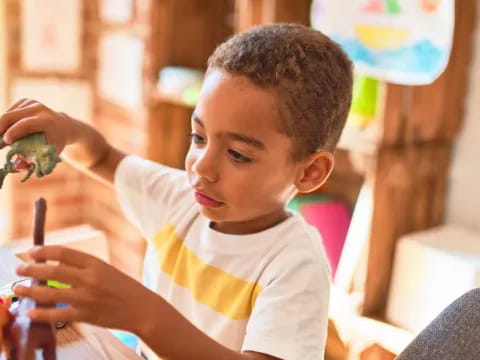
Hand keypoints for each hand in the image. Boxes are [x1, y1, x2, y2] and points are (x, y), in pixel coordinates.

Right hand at [0, 99, 74, 153]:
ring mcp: (32, 103)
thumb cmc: (55, 142)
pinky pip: (9, 112)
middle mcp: (39, 109)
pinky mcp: (25, 101)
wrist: (64, 126)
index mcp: (47, 121)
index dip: (12, 133)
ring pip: (7, 115)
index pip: (25, 124)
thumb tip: (17, 166)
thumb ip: (33, 160)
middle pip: (10, 117)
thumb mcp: (48, 152)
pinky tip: (8, 130)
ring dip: (1, 128)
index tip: (5, 142)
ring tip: (3, 140)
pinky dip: (5, 123)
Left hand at [13, 246, 155, 333]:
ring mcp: (87, 298)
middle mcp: (90, 278)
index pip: (64, 253)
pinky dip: (41, 313)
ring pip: (51, 292)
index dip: (44, 251)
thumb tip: (56, 264)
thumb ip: (84, 267)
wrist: (141, 308)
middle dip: (32, 269)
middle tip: (19, 269)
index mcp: (96, 263)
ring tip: (18, 289)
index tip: (31, 252)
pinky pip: (58, 314)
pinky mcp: (86, 315)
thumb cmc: (124, 287)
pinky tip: (30, 312)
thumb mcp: (106, 270)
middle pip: (53, 271)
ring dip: (30, 290)